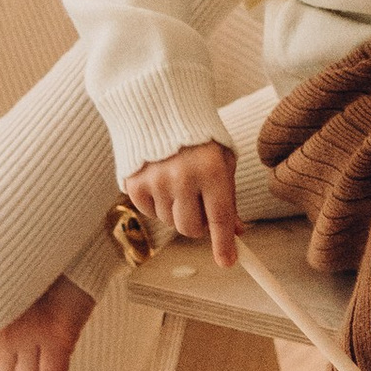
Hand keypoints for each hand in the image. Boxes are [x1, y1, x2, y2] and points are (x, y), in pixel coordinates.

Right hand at [125, 139, 240, 267]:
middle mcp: (182, 176)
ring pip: (170, 222)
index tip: (228, 262)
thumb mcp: (222, 161)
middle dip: (199, 227)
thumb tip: (236, 232)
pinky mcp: (134, 182)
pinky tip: (161, 181)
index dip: (224, 244)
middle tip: (201, 210)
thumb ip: (228, 198)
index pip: (219, 217)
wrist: (159, 108)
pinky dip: (157, 204)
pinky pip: (150, 212)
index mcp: (211, 170)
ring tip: (179, 184)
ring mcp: (155, 180)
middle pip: (191, 228)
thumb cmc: (199, 137)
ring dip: (178, 212)